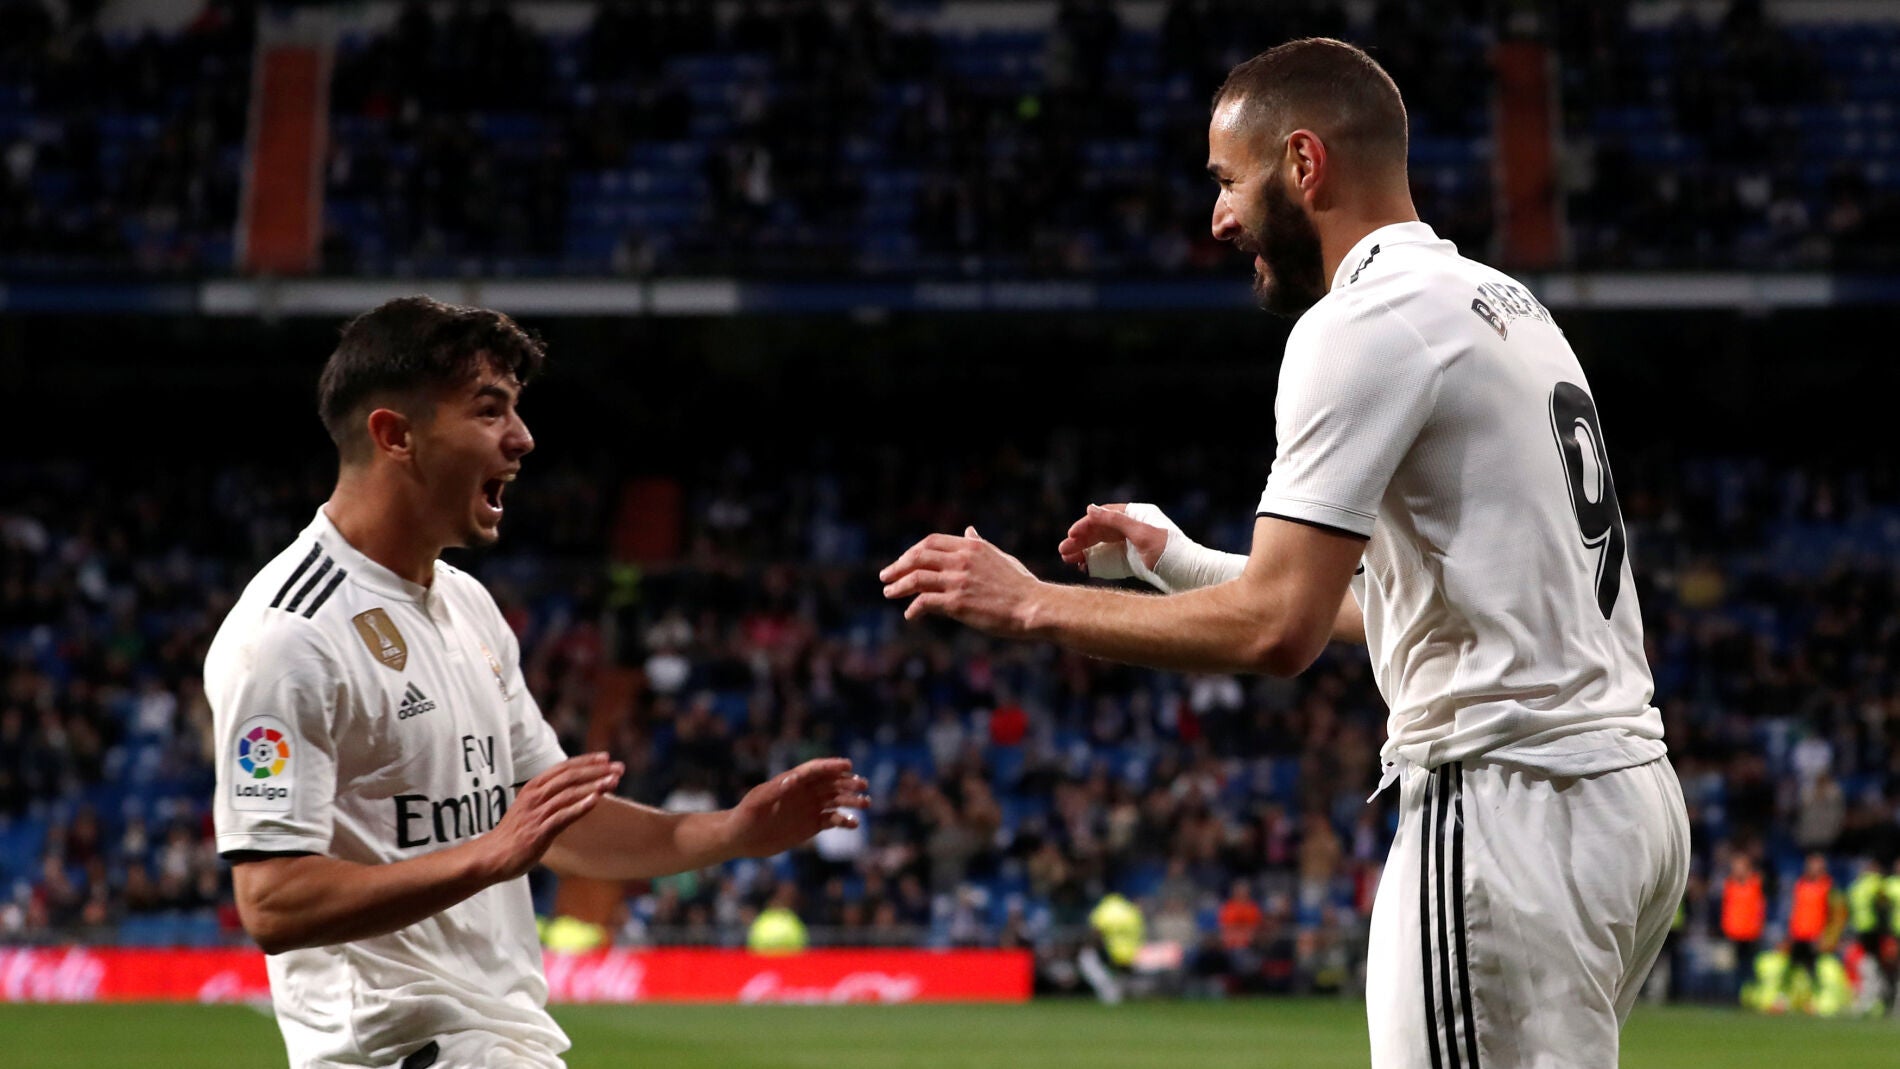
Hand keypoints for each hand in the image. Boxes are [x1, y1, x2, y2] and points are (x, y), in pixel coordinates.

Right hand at [482, 753, 621, 880]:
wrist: (492, 856)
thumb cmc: (514, 833)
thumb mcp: (530, 808)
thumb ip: (549, 798)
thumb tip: (575, 792)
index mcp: (533, 788)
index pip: (563, 768)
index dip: (586, 761)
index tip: (606, 757)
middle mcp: (535, 796)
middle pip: (569, 776)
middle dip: (596, 770)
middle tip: (619, 767)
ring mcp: (537, 813)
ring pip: (568, 793)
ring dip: (593, 786)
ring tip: (613, 781)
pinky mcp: (539, 831)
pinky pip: (563, 816)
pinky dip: (580, 807)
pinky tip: (596, 801)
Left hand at [727, 758, 868, 857]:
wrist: (741, 838)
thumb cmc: (745, 816)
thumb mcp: (757, 802)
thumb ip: (775, 790)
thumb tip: (794, 778)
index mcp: (791, 781)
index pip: (816, 769)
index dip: (832, 766)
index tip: (848, 766)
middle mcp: (804, 792)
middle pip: (831, 783)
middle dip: (848, 783)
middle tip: (863, 785)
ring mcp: (809, 808)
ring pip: (836, 800)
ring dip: (851, 800)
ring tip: (866, 803)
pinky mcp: (811, 825)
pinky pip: (832, 820)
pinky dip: (844, 820)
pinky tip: (853, 823)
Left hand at [879, 526, 1041, 634]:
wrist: (1034, 606)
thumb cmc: (1021, 585)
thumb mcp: (1000, 557)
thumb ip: (979, 544)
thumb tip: (968, 530)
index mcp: (971, 546)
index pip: (930, 542)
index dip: (912, 552)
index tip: (903, 562)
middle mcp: (962, 560)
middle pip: (918, 557)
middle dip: (898, 566)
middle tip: (886, 577)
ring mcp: (958, 581)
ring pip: (916, 578)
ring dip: (898, 586)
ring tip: (889, 593)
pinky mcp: (957, 603)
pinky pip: (924, 602)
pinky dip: (913, 608)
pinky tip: (911, 615)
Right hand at [1058, 503, 1167, 573]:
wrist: (1191, 577)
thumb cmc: (1170, 553)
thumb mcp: (1140, 535)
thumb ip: (1114, 522)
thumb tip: (1090, 508)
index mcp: (1137, 514)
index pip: (1105, 516)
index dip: (1086, 524)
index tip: (1070, 535)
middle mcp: (1134, 527)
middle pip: (1101, 531)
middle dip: (1081, 541)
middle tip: (1063, 552)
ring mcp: (1133, 545)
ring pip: (1103, 545)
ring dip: (1085, 551)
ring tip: (1068, 560)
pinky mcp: (1134, 561)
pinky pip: (1110, 559)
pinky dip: (1096, 561)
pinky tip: (1083, 566)